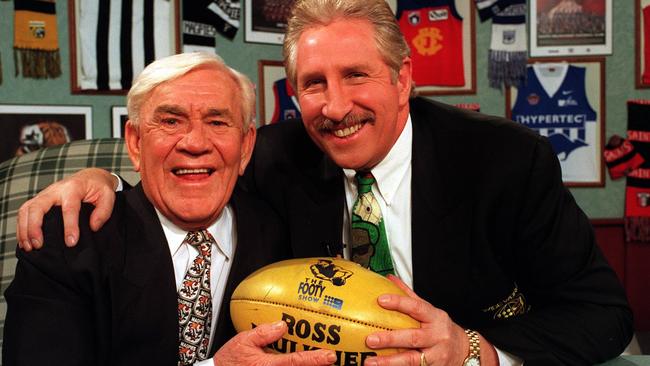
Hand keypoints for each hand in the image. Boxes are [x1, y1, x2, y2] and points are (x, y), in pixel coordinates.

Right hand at [17, 168, 118, 250]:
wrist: (90, 177)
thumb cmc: (98, 187)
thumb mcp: (108, 196)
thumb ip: (103, 211)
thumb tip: (93, 227)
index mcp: (74, 188)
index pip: (69, 208)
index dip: (69, 226)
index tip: (71, 242)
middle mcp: (55, 190)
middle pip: (38, 206)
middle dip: (35, 227)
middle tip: (38, 245)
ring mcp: (45, 194)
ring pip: (27, 209)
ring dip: (25, 229)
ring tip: (30, 247)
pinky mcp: (39, 199)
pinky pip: (25, 212)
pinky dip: (22, 227)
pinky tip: (25, 241)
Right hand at [214, 321, 335, 365]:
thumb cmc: (229, 361)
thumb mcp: (242, 341)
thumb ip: (263, 334)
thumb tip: (281, 325)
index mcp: (268, 365)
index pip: (296, 361)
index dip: (315, 359)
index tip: (330, 356)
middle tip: (333, 358)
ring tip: (324, 361)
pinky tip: (309, 362)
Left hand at [364, 275, 496, 365]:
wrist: (465, 351)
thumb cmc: (440, 329)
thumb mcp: (429, 311)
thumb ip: (410, 297)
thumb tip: (390, 279)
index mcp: (435, 318)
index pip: (417, 307)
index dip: (399, 303)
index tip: (381, 300)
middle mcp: (437, 337)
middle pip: (413, 338)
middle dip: (391, 339)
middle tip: (370, 339)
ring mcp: (436, 355)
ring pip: (412, 359)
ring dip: (390, 362)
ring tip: (371, 362)